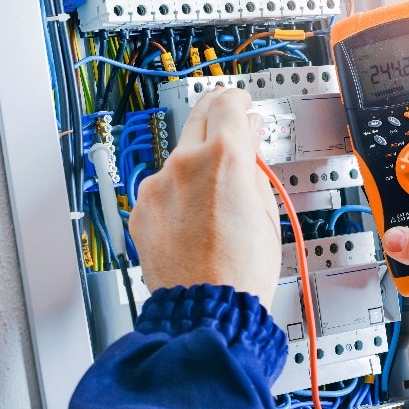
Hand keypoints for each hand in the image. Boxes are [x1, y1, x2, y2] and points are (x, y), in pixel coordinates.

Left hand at [129, 88, 280, 307]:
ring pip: (179, 158)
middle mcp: (184, 163)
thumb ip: (254, 163)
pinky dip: (177, 194)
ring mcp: (157, 186)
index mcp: (224, 157)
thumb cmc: (241, 270)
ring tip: (215, 198)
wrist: (206, 308)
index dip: (238, 99)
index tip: (242, 103)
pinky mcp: (141, 209)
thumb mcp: (266, 209)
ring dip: (196, 164)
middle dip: (215, 116)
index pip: (227, 103)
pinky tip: (194, 220)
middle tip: (229, 125)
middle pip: (198, 117)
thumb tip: (249, 136)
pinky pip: (162, 188)